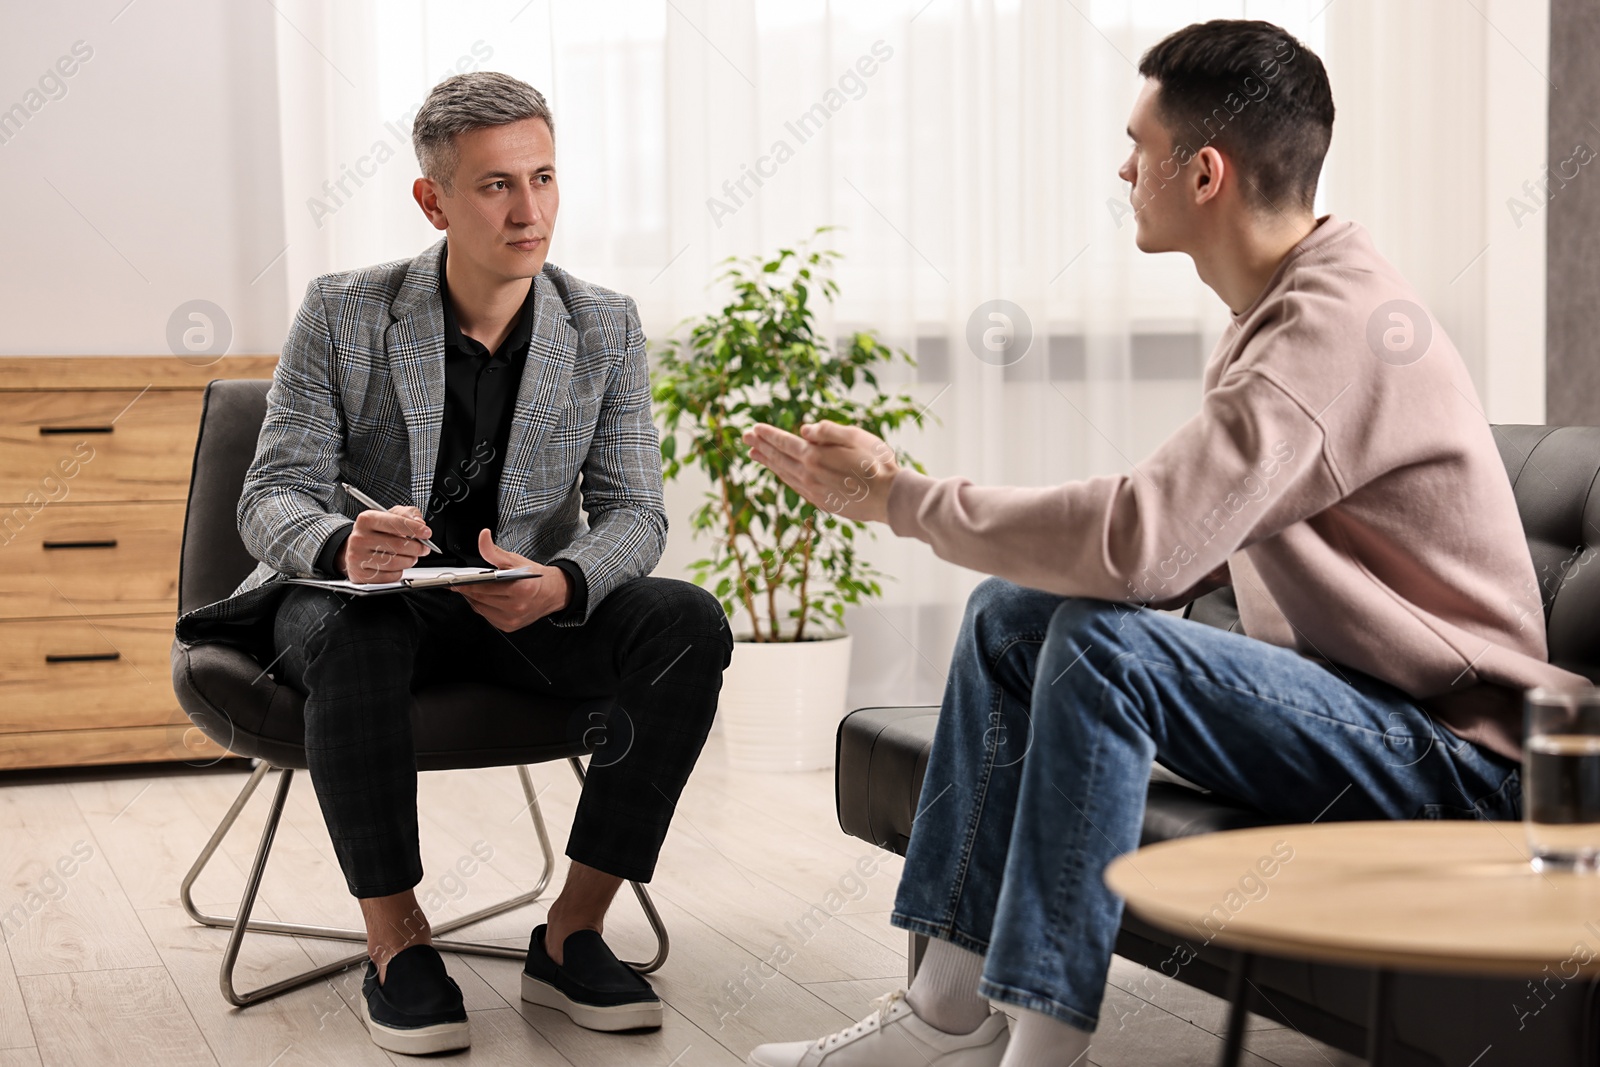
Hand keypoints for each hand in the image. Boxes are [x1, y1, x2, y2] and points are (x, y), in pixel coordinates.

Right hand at [339, 505, 431, 583]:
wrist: (356, 547)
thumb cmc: (376, 531)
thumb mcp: (390, 515)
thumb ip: (408, 514)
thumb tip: (419, 523)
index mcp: (367, 519)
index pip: (395, 523)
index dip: (414, 529)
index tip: (427, 533)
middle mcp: (359, 538)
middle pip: (398, 545)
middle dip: (417, 548)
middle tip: (423, 548)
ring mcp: (358, 557)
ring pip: (395, 563)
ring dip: (410, 560)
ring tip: (411, 556)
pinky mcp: (361, 575)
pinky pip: (390, 577)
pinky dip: (399, 572)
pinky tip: (397, 565)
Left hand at [453, 528, 572, 631]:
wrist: (553, 593)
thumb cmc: (535, 578)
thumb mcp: (515, 560)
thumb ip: (494, 551)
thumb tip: (483, 537)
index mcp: (521, 589)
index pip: (484, 586)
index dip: (466, 583)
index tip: (454, 580)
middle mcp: (517, 607)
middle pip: (479, 598)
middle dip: (467, 589)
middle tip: (460, 582)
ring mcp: (512, 619)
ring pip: (480, 608)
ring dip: (473, 598)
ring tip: (473, 588)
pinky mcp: (508, 626)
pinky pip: (486, 616)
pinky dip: (482, 607)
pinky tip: (484, 598)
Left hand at [742, 420, 898, 524]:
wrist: (890, 498)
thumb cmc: (877, 463)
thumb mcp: (856, 437)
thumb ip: (828, 431)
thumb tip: (803, 429)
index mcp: (815, 456)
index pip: (784, 442)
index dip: (768, 434)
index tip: (754, 429)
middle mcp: (808, 475)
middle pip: (779, 458)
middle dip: (761, 446)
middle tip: (746, 438)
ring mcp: (813, 490)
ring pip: (784, 473)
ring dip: (768, 462)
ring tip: (755, 454)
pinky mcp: (820, 501)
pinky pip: (794, 486)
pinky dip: (783, 476)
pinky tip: (780, 472)